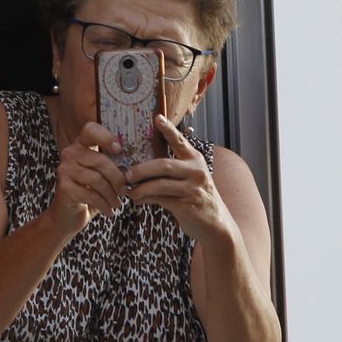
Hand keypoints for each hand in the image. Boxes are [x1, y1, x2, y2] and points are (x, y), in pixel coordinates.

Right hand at [47, 120, 128, 235]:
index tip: (120, 150)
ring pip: (97, 179)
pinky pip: (91, 195)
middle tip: (125, 191)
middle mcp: (69, 154)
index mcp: (79, 145)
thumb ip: (112, 164)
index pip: (91, 130)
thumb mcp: (100, 175)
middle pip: (100, 160)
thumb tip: (137, 165)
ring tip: (117, 203)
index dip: (106, 137)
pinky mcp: (64, 188)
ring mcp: (64, 170)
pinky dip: (104, 205)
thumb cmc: (89, 192)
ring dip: (112, 195)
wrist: (67, 215)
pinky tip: (110, 211)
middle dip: (117, 178)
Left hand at [125, 116, 233, 242]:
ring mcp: (193, 188)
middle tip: (126, 174)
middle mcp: (196, 171)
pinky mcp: (187, 205)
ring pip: (160, 184)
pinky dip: (145, 199)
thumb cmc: (197, 196)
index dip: (168, 129)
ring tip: (128, 190)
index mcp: (195, 159)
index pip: (180, 141)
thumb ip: (173, 168)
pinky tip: (137, 200)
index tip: (156, 118)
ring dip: (140, 188)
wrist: (216, 223)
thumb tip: (141, 164)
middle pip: (163, 165)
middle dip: (141, 169)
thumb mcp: (191, 177)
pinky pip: (161, 199)